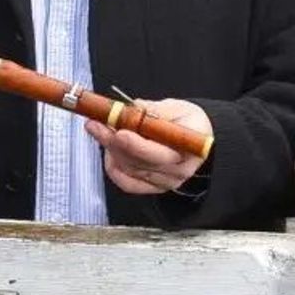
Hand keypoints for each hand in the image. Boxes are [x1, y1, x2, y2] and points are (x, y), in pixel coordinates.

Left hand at [85, 97, 210, 194]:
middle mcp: (178, 170)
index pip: (160, 154)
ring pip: (129, 169)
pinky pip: (127, 183)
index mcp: (189, 149)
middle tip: (96, 124)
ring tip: (100, 130)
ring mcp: (166, 182)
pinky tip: (109, 151)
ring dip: (110, 149)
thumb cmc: (188, 121)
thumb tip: (132, 108)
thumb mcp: (177, 107)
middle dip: (113, 141)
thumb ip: (155, 109)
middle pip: (139, 162)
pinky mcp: (154, 187)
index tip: (119, 132)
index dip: (137, 145)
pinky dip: (113, 167)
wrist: (198, 136)